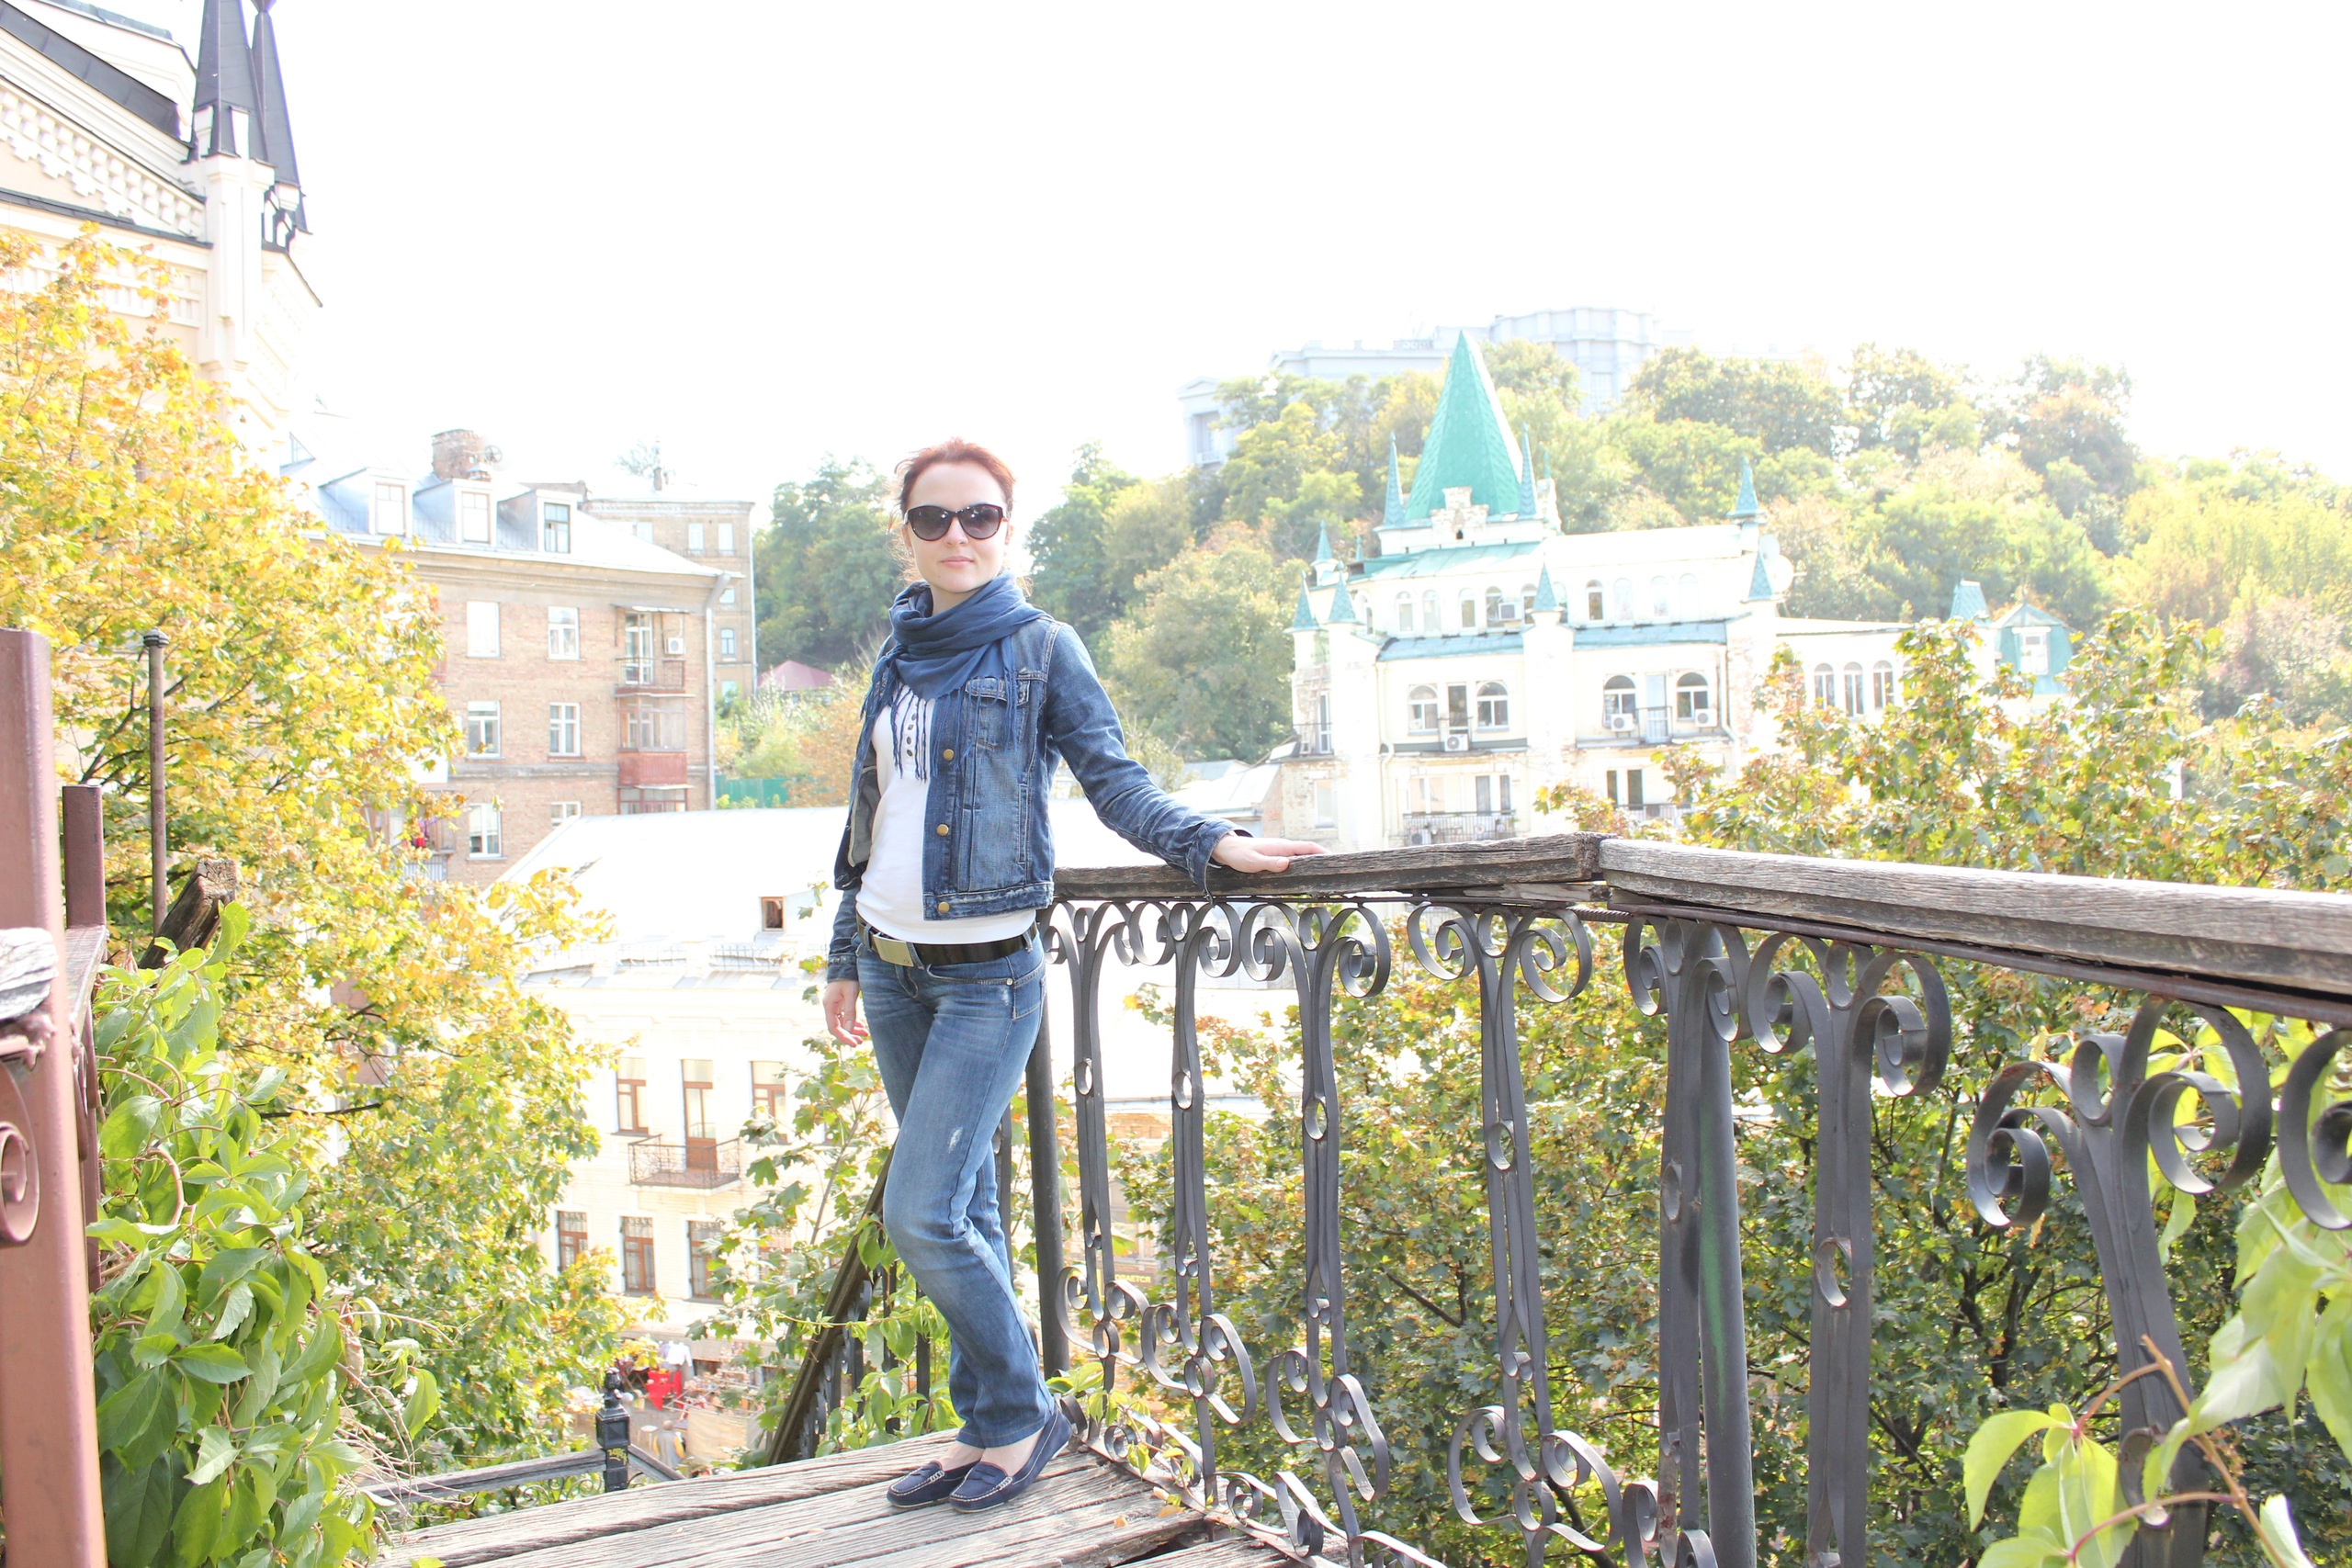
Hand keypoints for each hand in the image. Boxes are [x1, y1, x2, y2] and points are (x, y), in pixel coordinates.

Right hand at [822, 979, 866, 1045]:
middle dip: (849, 1035)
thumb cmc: (848, 978)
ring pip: (843, 1022)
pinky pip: (846, 1016)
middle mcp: (830, 1007)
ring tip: (865, 1034)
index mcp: (829, 1006)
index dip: (844, 1037)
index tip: (854, 1043)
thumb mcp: (851, 994)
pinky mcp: (841, 1003)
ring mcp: (835, 1006)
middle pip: (838, 1027)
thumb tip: (850, 1030)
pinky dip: (853, 1022)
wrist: (846, 964)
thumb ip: (850, 1012)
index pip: (834, 1028)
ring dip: (853, 1029)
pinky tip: (862, 1026)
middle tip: (860, 1042)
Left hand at [1212, 833, 1327, 873]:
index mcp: (1283, 847)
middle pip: (1309, 852)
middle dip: (1323, 860)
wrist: (1227, 849)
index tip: (1336, 860)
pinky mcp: (1276, 857)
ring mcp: (1281, 852)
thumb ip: (1270, 863)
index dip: (1324, 853)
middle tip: (1335, 873)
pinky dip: (1303, 867)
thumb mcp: (1253, 862)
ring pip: (1302, 857)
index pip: (1309, 847)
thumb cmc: (1239, 855)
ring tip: (1324, 877)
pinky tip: (1304, 876)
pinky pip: (1294, 861)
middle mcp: (1284, 848)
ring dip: (1313, 864)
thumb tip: (1287, 864)